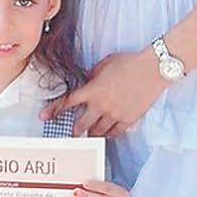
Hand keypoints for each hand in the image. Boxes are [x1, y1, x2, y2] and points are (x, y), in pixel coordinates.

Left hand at [41, 50, 164, 136]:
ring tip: (89, 134)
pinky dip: (109, 134)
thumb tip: (88, 81)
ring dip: (91, 133)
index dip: (54, 110)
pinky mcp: (128, 119)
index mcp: (92, 90)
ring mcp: (114, 114)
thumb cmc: (128, 62)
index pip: (68, 102)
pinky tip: (107, 133)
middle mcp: (101, 105)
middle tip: (71, 132)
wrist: (152, 70)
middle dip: (74, 129)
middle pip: (81, 124)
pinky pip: (114, 132)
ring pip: (97, 131)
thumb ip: (92, 75)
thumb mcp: (104, 64)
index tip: (44, 116)